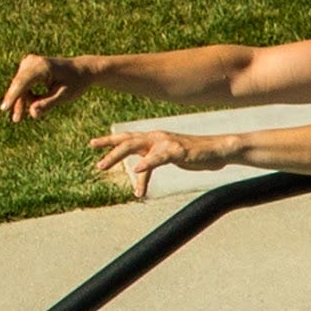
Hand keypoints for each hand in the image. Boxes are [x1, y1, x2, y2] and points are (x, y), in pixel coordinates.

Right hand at [3, 54, 86, 121]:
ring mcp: (29, 62)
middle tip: (16, 120)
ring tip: (21, 116)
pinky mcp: (28, 67)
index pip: (23, 82)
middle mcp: (32, 61)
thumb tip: (32, 113)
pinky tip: (32, 104)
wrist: (82, 70)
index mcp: (42, 66)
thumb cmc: (76, 83)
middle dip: (17, 102)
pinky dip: (26, 95)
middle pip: (19, 85)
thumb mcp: (65, 96)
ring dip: (22, 100)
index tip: (4, 108)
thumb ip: (48, 104)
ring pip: (19, 85)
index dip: (13, 96)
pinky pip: (22, 83)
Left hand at [87, 125, 202, 200]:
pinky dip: (146, 163)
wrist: (218, 149)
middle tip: (97, 164)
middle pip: (126, 141)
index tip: (92, 144)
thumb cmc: (196, 154)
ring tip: (103, 165)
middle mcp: (155, 137)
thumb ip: (152, 164)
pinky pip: (157, 157)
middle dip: (108, 149)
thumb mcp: (171, 159)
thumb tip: (138, 172)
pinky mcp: (177, 151)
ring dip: (116, 156)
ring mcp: (165, 143)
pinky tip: (136, 169)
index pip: (127, 137)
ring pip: (134, 146)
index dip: (109, 140)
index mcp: (153, 138)